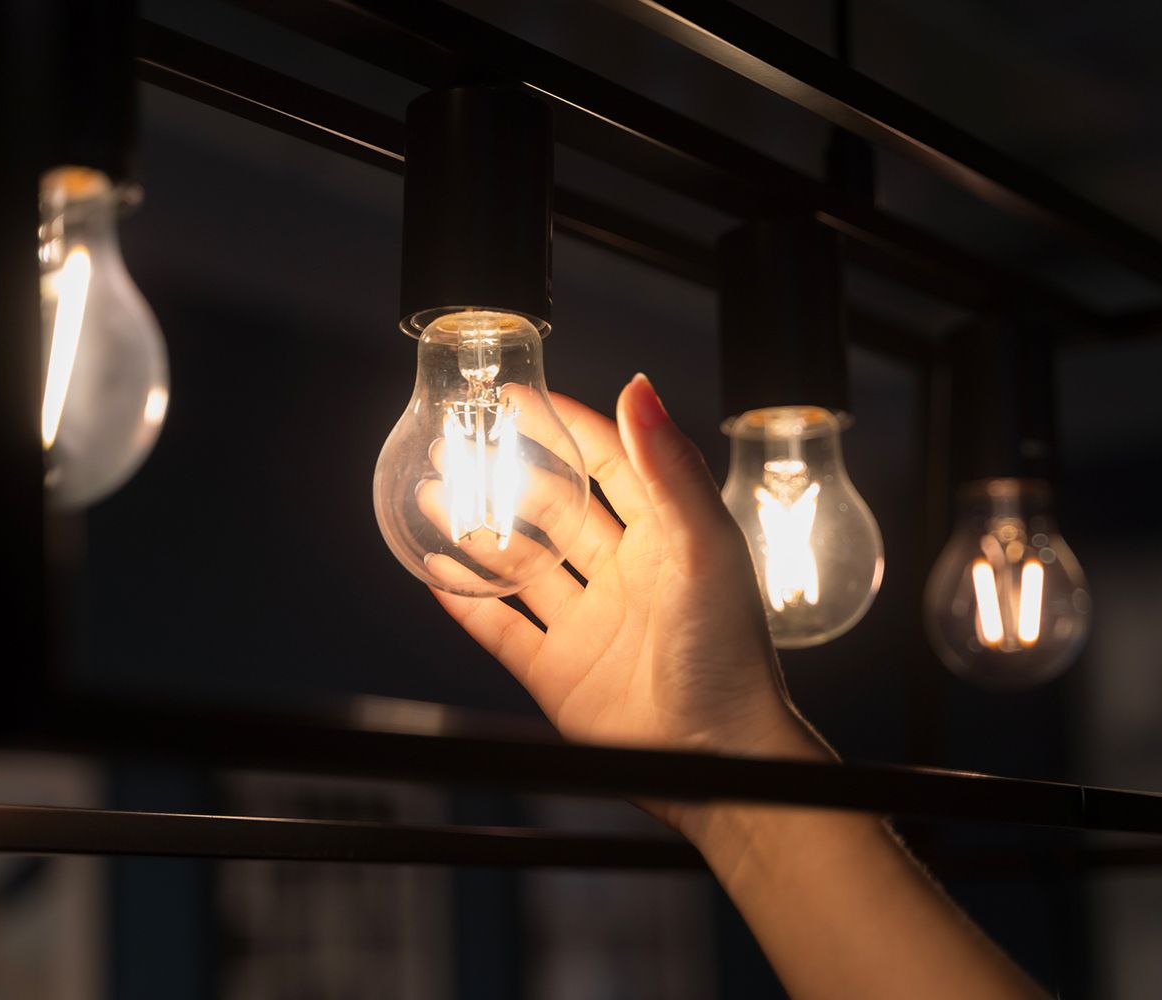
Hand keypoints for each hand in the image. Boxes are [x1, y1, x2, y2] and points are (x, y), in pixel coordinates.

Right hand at [427, 374, 830, 834]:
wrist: (717, 759)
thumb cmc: (729, 653)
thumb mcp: (704, 546)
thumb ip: (669, 467)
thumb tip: (639, 387)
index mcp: (664, 537)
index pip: (607, 464)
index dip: (564, 427)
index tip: (516, 398)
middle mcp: (623, 575)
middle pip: (552, 509)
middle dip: (506, 474)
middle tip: (457, 445)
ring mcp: (587, 624)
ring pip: (519, 564)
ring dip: (476, 528)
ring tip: (433, 495)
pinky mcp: (558, 674)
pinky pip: (501, 629)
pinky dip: (466, 602)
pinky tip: (435, 571)